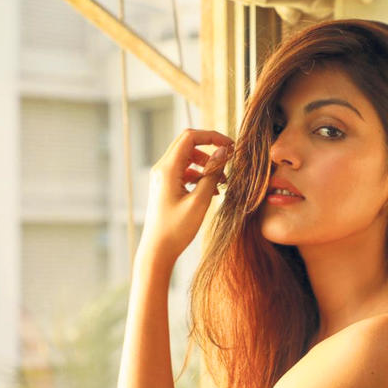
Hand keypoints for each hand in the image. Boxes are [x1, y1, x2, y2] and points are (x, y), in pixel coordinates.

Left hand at [139, 128, 233, 261]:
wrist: (157, 250)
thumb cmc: (177, 229)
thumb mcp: (200, 201)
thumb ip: (212, 174)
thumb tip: (223, 152)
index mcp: (167, 169)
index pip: (190, 137)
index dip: (212, 136)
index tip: (230, 145)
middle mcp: (162, 169)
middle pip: (188, 145)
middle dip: (211, 150)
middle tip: (229, 160)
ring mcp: (162, 177)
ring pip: (188, 158)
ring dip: (207, 165)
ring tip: (223, 182)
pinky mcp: (165, 186)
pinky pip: (185, 171)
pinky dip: (200, 176)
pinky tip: (212, 191)